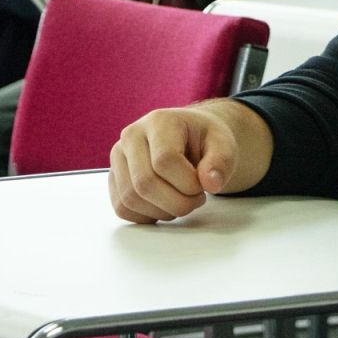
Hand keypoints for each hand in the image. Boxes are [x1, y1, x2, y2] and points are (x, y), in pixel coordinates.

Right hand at [108, 102, 269, 222]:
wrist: (190, 139)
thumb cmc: (205, 141)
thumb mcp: (224, 144)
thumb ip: (221, 162)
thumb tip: (211, 183)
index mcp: (159, 121)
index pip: (164, 161)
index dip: (188, 183)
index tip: (204, 186)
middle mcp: (131, 136)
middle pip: (144, 183)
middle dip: (177, 202)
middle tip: (196, 199)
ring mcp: (118, 157)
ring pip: (130, 199)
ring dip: (162, 211)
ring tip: (182, 201)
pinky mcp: (114, 177)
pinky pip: (122, 208)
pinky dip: (146, 217)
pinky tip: (165, 206)